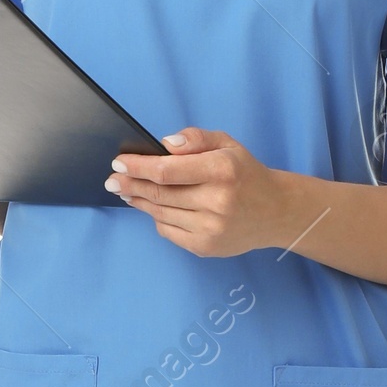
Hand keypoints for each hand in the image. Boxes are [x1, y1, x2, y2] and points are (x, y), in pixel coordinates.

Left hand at [104, 128, 285, 257]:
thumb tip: (164, 144)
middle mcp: (217, 201)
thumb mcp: (227, 144)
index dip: (138, 167)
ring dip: (139, 201)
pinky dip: (158, 218)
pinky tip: (155, 208)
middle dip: (130, 184)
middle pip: (158, 194)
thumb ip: (196, 139)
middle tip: (112, 180)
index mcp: (222, 170)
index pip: (167, 170)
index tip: (119, 162)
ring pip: (160, 213)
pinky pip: (168, 231)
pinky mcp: (206, 247)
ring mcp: (211, 228)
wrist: (274, 212)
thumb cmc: (245, 174)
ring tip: (127, 191)